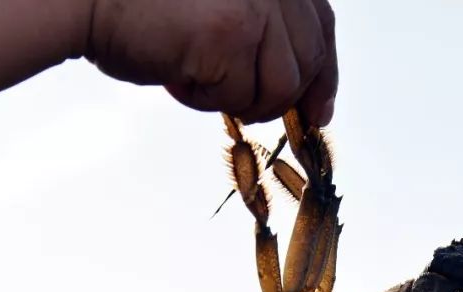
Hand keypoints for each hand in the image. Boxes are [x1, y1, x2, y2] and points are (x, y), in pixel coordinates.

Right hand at [86, 0, 337, 124]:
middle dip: (284, 97)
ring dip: (241, 99)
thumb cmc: (139, 6)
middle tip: (252, 111)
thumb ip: (258, 22)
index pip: (320, 23)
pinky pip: (241, 96)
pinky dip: (207, 100)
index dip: (323, 71)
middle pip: (308, 58)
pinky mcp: (233, 33)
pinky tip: (175, 75)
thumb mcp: (218, 2)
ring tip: (196, 79)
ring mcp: (257, 3)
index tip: (319, 110)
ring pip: (280, 86)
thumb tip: (297, 86)